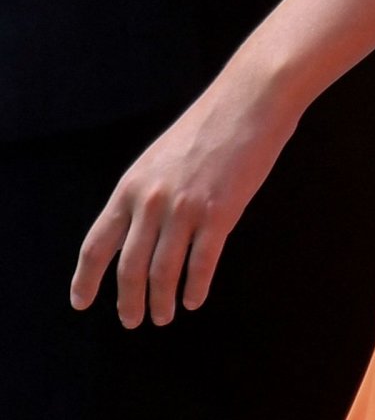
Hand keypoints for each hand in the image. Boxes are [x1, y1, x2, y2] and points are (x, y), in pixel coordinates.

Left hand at [69, 69, 296, 327]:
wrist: (249, 99)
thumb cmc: (208, 125)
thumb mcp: (160, 158)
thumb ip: (145, 194)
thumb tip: (136, 236)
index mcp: (132, 185)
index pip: (97, 243)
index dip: (85, 278)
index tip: (80, 302)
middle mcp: (151, 201)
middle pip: (129, 269)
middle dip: (128, 302)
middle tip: (132, 320)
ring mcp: (184, 209)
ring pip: (163, 274)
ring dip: (162, 302)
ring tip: (164, 315)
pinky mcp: (219, 214)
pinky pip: (201, 265)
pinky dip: (195, 288)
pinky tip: (194, 298)